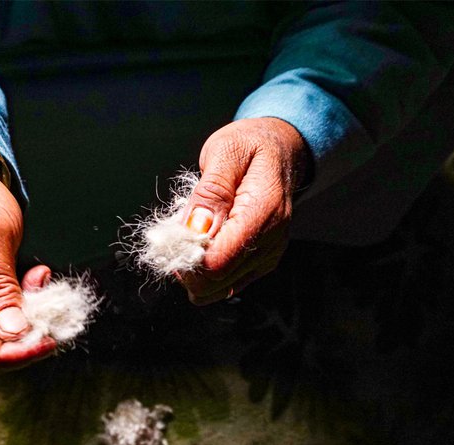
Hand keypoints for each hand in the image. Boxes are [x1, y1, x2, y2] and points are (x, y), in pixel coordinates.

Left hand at [180, 117, 308, 304]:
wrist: (280, 149)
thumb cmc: (249, 146)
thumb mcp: (224, 152)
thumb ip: (210, 192)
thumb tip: (196, 228)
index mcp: (264, 211)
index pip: (219, 261)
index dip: (187, 256)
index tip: (173, 235)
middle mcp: (271, 240)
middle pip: (216, 281)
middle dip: (187, 265)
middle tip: (176, 236)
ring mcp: (268, 255)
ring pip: (218, 289)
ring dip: (194, 271)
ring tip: (189, 237)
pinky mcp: (261, 262)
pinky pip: (225, 284)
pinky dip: (206, 273)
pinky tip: (200, 248)